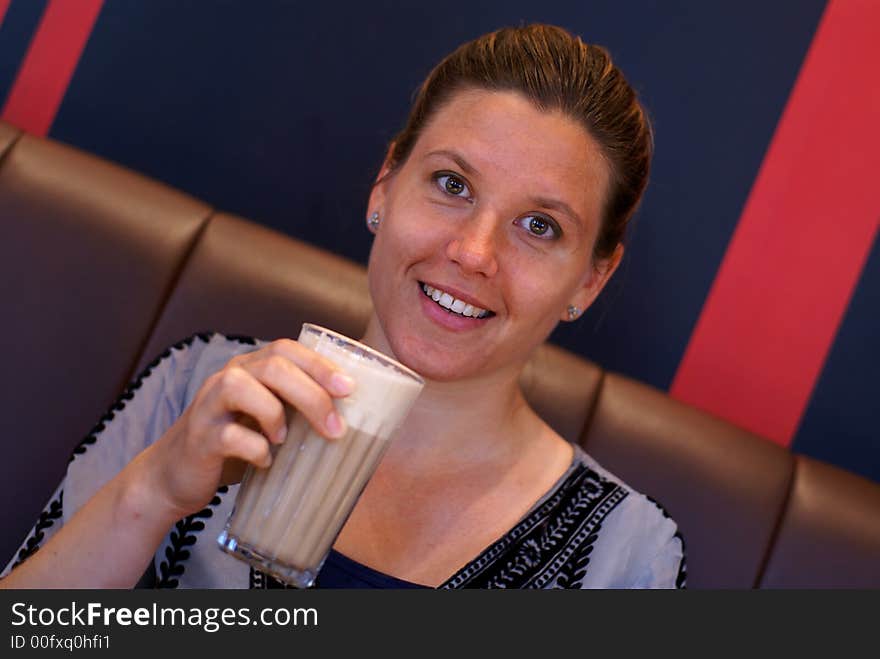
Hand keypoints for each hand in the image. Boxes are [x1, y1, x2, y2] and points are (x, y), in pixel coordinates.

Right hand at [136, 339, 354, 519]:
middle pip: (273, 366)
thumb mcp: (267, 420)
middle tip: (335, 427)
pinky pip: (227, 435)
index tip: (350, 389)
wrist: (175, 476)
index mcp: (250, 370)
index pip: (286, 349)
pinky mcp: (198, 438)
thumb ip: (296, 409)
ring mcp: (209, 406)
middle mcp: (228, 379)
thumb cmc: (234, 444)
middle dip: (311, 394)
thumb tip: (354, 417)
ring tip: (285, 439)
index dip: (320, 365)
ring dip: (274, 413)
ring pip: (241, 386)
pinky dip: (254, 449)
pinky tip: (265, 462)